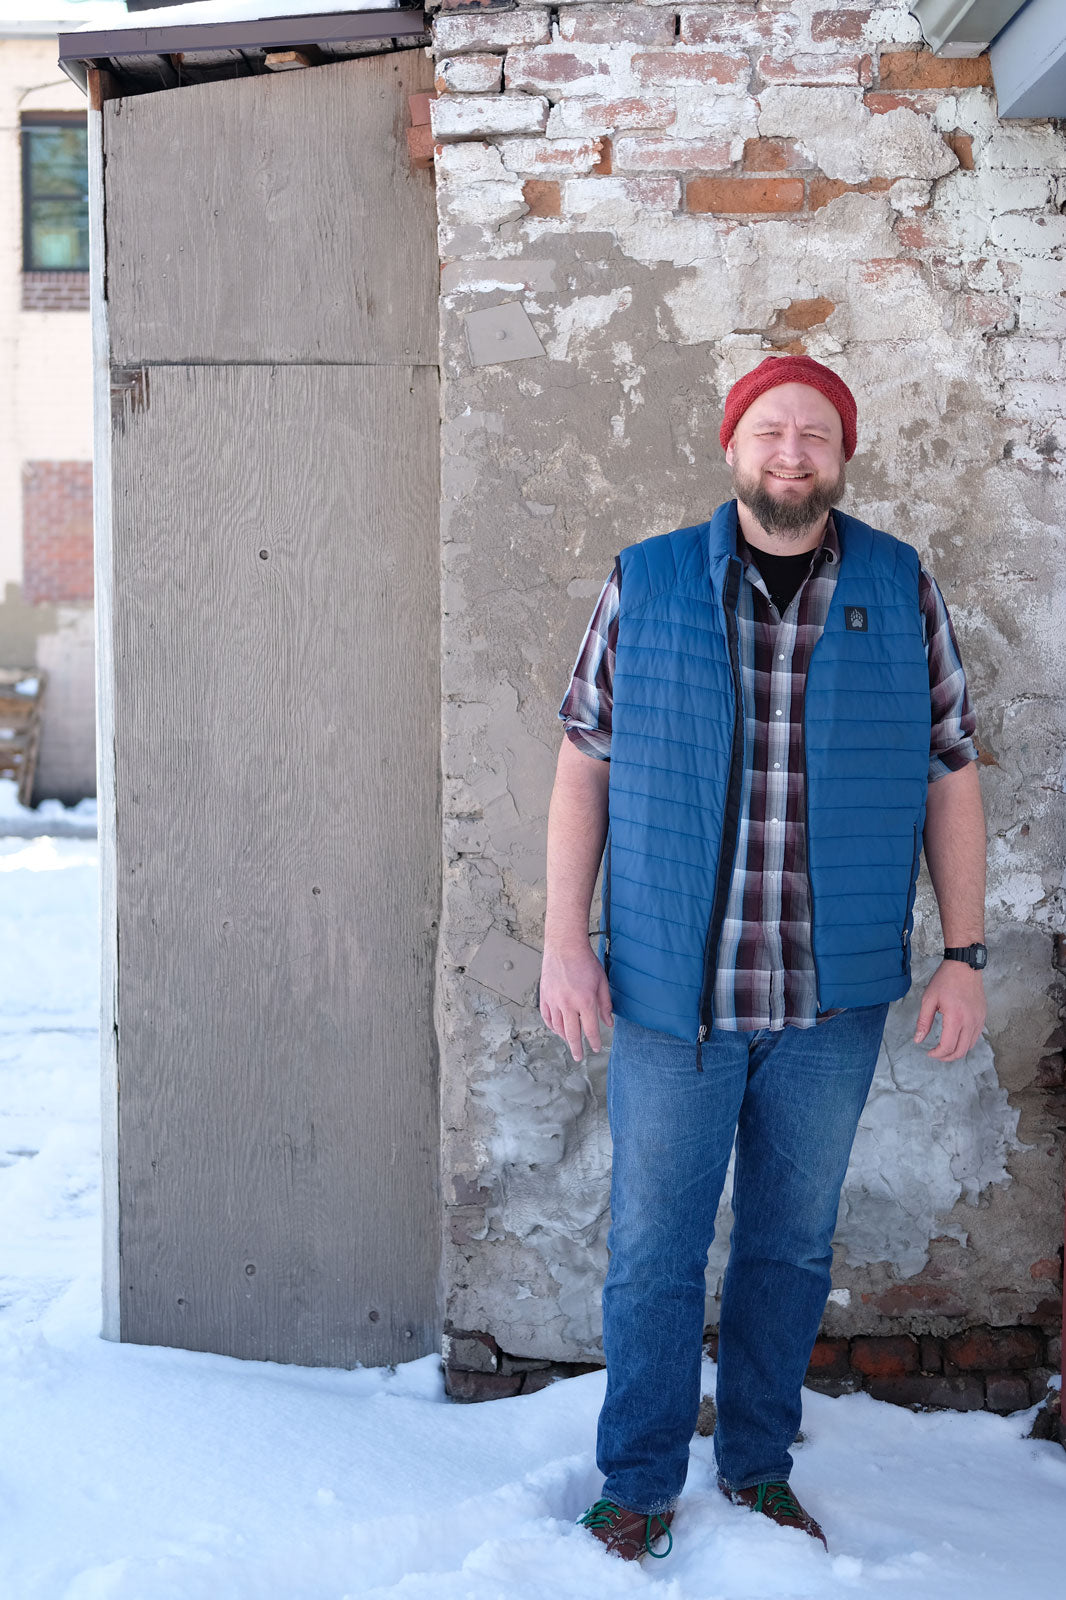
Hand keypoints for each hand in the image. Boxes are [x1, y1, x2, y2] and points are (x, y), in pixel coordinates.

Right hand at [539, 942, 612, 1061]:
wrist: (564, 947)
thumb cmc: (586, 962)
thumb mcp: (602, 982)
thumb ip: (605, 1004)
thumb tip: (609, 1023)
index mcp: (585, 1001)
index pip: (591, 1029)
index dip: (594, 1041)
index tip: (596, 1048)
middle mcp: (568, 1004)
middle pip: (572, 1034)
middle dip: (577, 1048)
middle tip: (579, 1057)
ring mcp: (554, 1001)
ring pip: (558, 1027)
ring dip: (565, 1037)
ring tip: (570, 1041)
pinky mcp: (544, 996)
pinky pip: (547, 1017)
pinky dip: (552, 1026)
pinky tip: (557, 1029)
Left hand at [914, 960, 986, 1060]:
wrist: (964, 966)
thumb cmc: (945, 980)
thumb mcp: (928, 999)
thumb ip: (923, 1022)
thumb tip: (918, 1040)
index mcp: (956, 1017)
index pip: (948, 1046)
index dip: (937, 1054)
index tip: (929, 1052)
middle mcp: (970, 1021)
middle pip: (961, 1051)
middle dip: (947, 1057)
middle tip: (936, 1054)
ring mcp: (979, 1019)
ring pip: (970, 1046)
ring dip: (957, 1051)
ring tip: (944, 1048)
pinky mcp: (983, 1016)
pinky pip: (976, 1036)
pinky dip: (965, 1042)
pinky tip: (955, 1037)